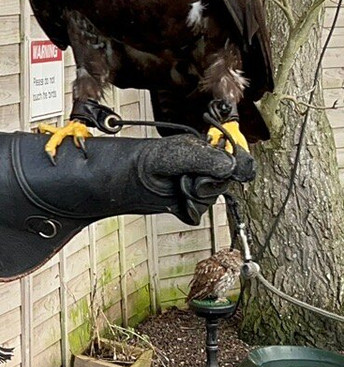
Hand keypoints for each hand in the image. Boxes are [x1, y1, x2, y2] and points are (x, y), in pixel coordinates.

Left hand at [139, 135, 254, 223]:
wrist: (129, 179)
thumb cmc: (149, 159)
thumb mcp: (180, 152)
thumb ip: (207, 158)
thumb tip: (231, 166)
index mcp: (207, 152)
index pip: (236, 161)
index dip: (237, 167)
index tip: (232, 171)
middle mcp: (205, 171)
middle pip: (224, 184)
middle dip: (205, 182)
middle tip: (186, 176)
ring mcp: (197, 189)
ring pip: (210, 201)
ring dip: (193, 195)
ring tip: (177, 185)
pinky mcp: (189, 205)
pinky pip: (197, 213)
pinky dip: (186, 209)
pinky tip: (175, 198)